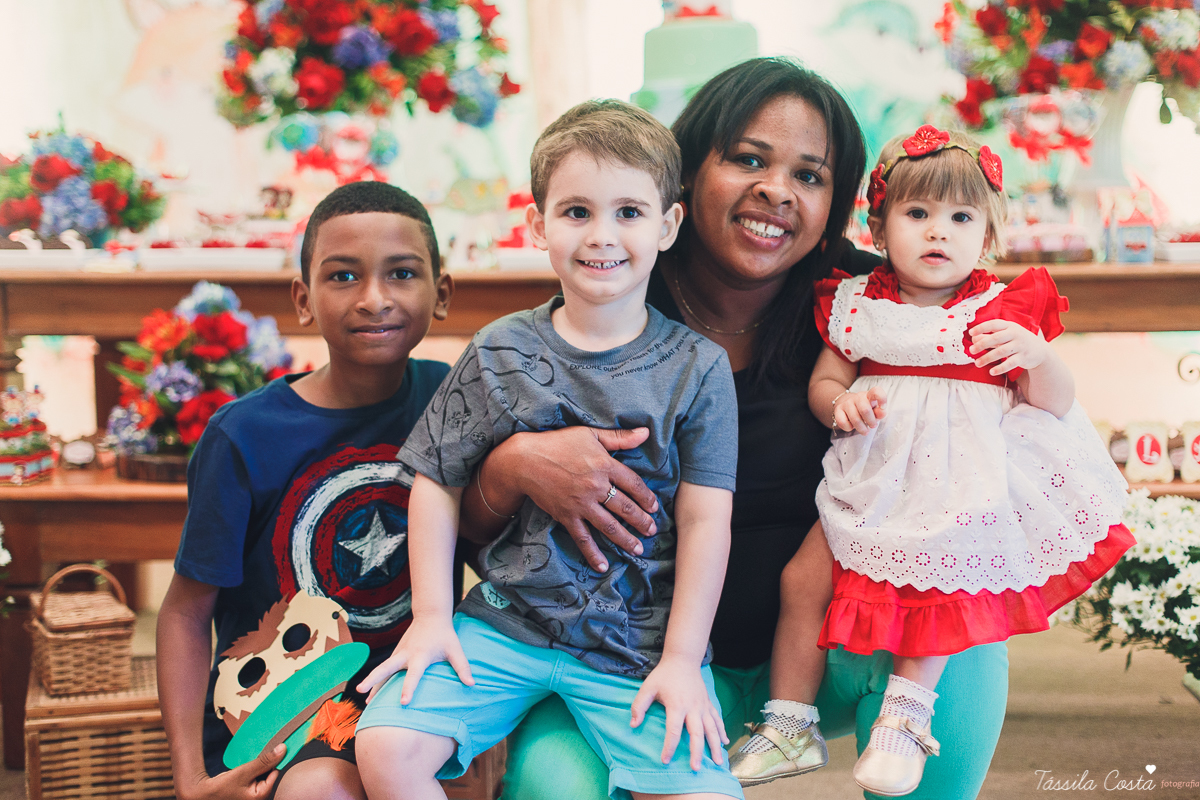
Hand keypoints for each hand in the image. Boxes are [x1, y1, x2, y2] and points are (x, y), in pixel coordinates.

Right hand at [177, 743, 285, 799]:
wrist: (201, 794)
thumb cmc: (221, 787)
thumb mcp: (243, 772)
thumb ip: (264, 761)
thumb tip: (282, 749)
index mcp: (261, 797)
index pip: (276, 774)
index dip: (275, 760)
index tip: (274, 747)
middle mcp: (259, 798)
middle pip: (270, 775)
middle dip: (266, 764)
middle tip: (261, 753)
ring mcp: (252, 795)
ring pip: (262, 775)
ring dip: (259, 766)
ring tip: (251, 761)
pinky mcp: (246, 792)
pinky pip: (255, 778)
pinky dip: (253, 770)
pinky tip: (247, 766)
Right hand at [356, 616, 473, 703]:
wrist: (431, 615)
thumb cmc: (444, 635)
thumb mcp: (455, 650)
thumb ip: (462, 667)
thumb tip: (472, 685)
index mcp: (420, 656)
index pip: (414, 675)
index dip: (408, 688)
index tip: (403, 703)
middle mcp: (406, 655)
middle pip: (386, 668)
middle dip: (373, 680)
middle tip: (361, 690)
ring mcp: (398, 654)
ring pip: (382, 670)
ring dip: (372, 685)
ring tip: (365, 703)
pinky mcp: (396, 654)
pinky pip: (385, 670)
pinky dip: (377, 682)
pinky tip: (371, 697)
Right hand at [507, 426, 659, 570]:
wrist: (525, 460)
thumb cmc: (558, 443)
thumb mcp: (590, 434)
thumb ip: (620, 437)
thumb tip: (646, 433)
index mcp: (604, 465)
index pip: (633, 484)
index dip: (647, 497)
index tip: (654, 507)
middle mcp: (596, 486)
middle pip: (626, 508)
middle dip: (642, 522)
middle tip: (652, 531)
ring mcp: (581, 504)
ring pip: (609, 526)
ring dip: (626, 539)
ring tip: (638, 549)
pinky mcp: (566, 516)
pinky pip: (583, 538)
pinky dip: (593, 554)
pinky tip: (603, 566)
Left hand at [630, 655, 727, 770]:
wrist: (683, 659)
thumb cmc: (664, 675)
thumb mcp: (647, 687)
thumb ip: (639, 706)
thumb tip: (633, 725)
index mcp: (677, 705)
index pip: (673, 730)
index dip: (669, 747)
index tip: (665, 760)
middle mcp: (693, 707)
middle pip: (697, 733)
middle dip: (697, 752)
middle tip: (695, 768)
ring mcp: (703, 706)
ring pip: (711, 729)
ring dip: (714, 746)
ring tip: (718, 762)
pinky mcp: (708, 703)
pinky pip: (717, 719)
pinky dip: (722, 731)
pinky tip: (724, 743)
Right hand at [833, 387, 886, 434]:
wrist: (847, 404)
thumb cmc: (864, 409)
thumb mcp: (874, 410)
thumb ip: (880, 412)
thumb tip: (882, 413)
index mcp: (869, 395)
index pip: (876, 391)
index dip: (882, 399)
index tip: (883, 407)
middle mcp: (857, 397)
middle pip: (865, 410)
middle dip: (871, 422)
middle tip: (873, 426)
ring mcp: (846, 403)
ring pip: (855, 419)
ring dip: (862, 428)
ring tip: (865, 431)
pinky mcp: (838, 410)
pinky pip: (843, 422)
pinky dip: (849, 428)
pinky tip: (851, 426)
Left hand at [969, 320, 1049, 375]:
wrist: (1040, 351)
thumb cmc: (1017, 341)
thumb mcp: (1005, 336)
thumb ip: (990, 337)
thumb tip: (974, 338)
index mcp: (1010, 326)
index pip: (994, 324)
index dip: (982, 327)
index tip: (970, 332)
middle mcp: (1015, 334)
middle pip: (996, 338)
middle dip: (982, 344)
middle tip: (971, 350)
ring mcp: (1020, 345)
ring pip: (1001, 352)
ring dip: (987, 358)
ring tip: (977, 363)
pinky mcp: (1024, 357)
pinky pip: (1010, 363)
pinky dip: (1000, 368)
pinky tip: (992, 372)